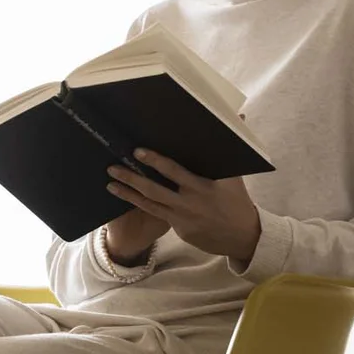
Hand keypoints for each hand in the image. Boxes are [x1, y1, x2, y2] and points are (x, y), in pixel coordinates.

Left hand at [106, 148, 262, 261]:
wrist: (243, 237)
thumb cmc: (237, 200)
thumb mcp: (235, 175)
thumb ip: (230, 145)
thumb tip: (240, 116)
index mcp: (203, 185)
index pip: (174, 171)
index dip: (155, 161)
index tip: (138, 151)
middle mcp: (190, 202)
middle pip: (155, 189)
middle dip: (132, 178)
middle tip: (113, 167)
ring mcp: (183, 218)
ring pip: (150, 204)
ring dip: (128, 193)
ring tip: (110, 184)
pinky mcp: (179, 230)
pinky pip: (156, 215)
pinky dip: (140, 205)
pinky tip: (126, 198)